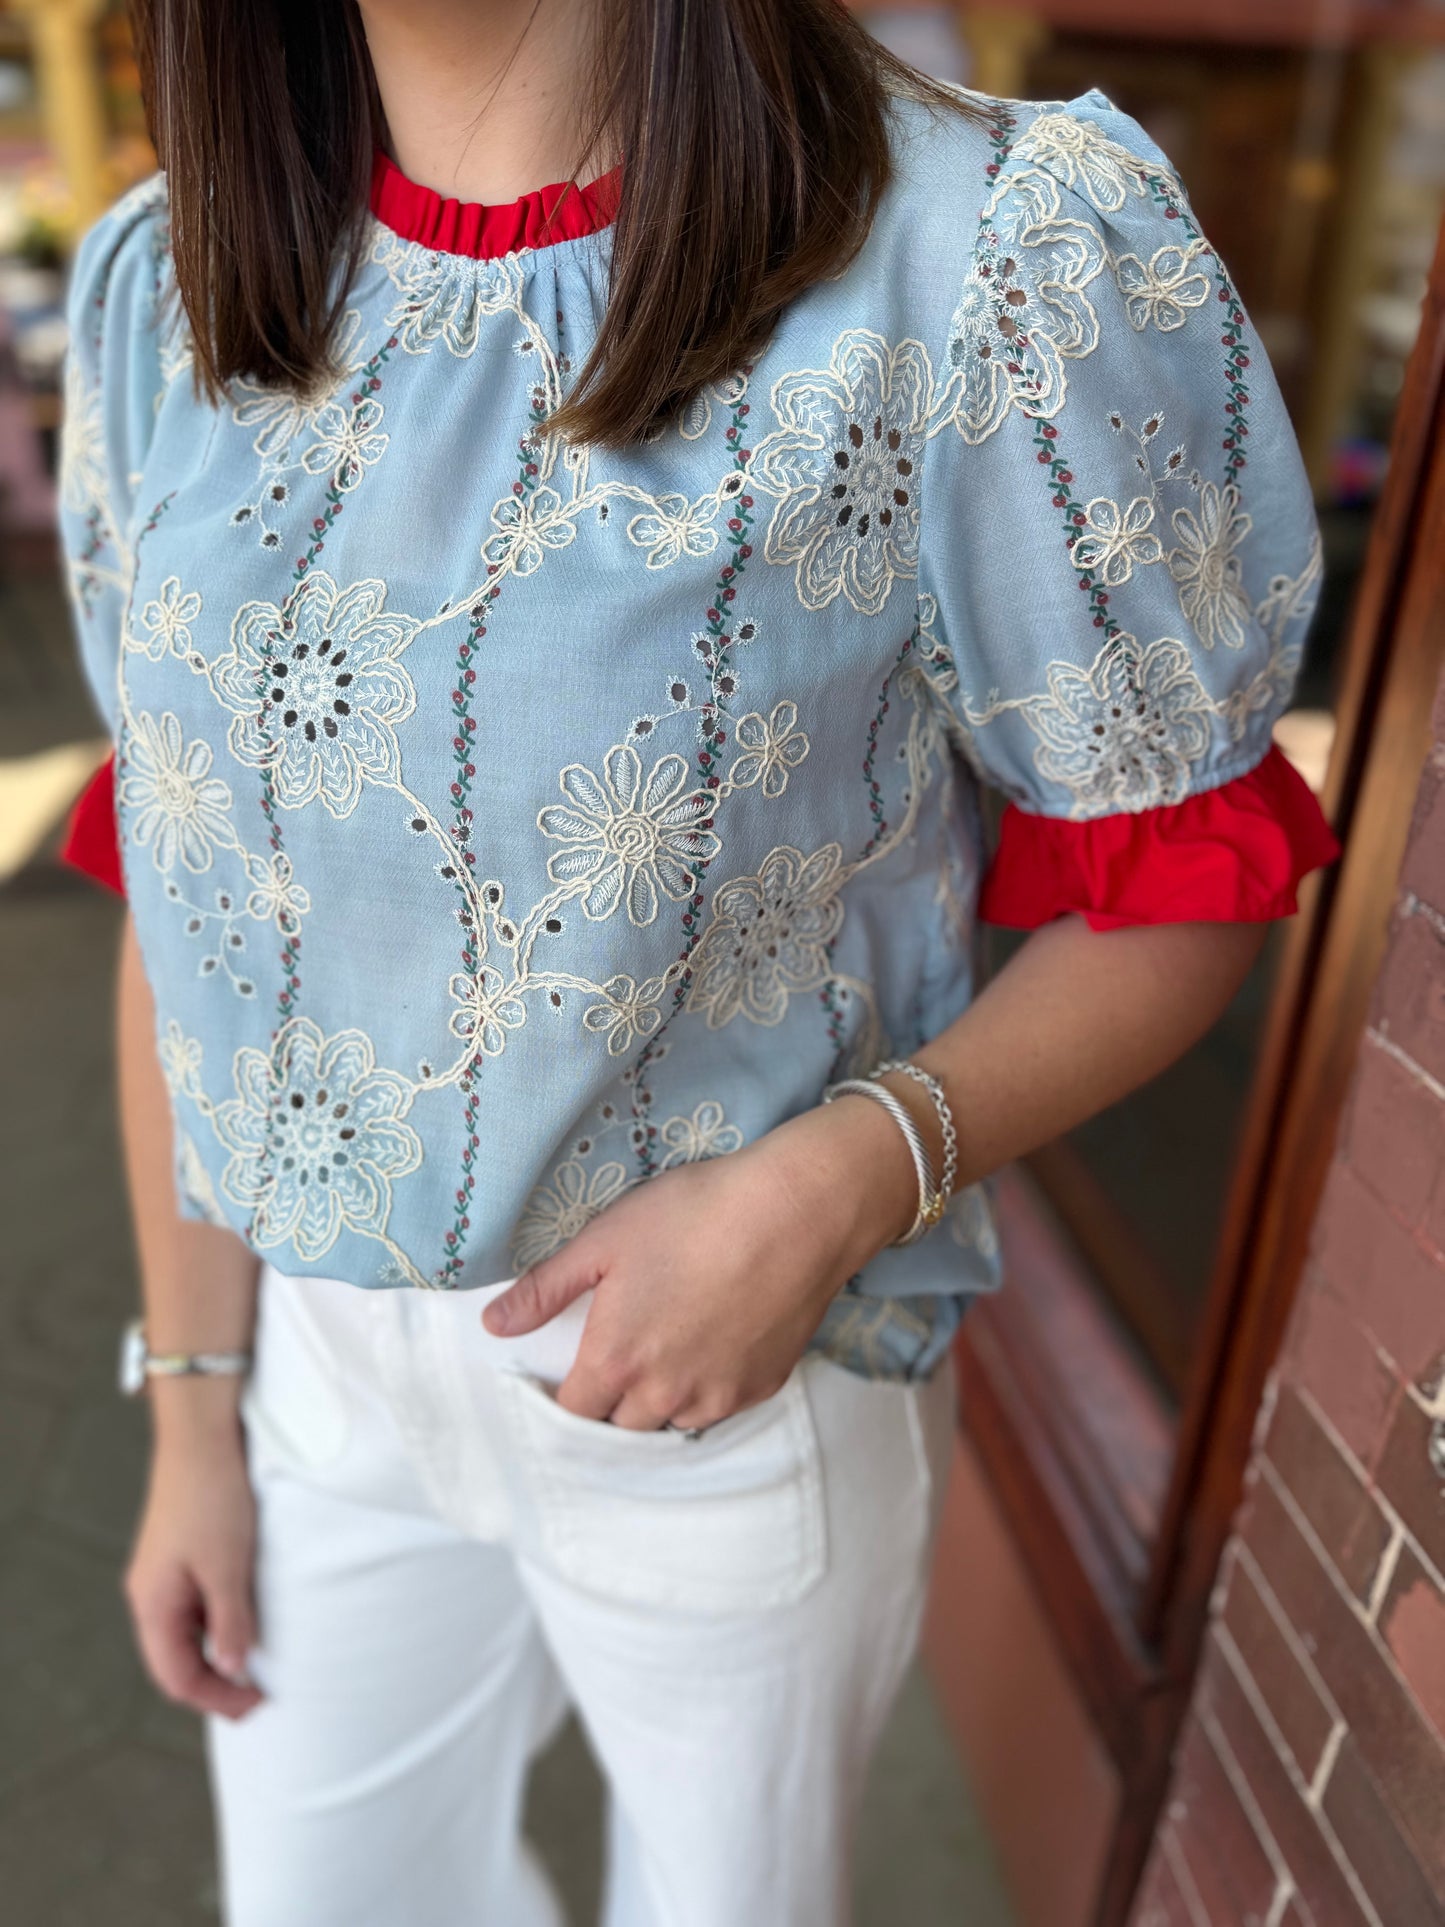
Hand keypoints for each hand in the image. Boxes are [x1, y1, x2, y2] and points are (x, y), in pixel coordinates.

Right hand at [123, 1386, 263, 1720]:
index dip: (216, 1698)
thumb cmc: (212, 1498)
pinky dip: (216, 1625)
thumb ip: (229, 1621)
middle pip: (175, 1661)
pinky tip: (242, 1624)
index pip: (177, 1675)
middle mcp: (150, 1595)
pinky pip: (193, 1608)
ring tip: (253, 1669)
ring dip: (215, 1655)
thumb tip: (232, 1669)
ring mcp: (163, 1576)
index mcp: (153, 1603)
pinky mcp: (180, 1557)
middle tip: (256, 1699)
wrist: (201, 1437)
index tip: (254, 1706)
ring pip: (184, 1635)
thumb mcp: (227, 1565)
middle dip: (214, 1685)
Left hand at [482, 1095, 918, 1430]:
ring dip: (658, 1400)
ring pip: (671, 1421)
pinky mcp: (761, 1387)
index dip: (563, 1395)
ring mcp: (717, 1397)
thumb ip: (545, 1289)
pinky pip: (719, 1406)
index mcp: (615, 1362)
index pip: (572, 1413)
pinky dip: (706, 1387)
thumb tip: (494, 1324)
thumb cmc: (693, 1215)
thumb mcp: (604, 1240)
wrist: (795, 1213)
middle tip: (618, 1350)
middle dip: (610, 1400)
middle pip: (619, 1426)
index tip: (566, 1372)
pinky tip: (711, 1340)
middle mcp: (663, 1396)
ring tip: (665, 1347)